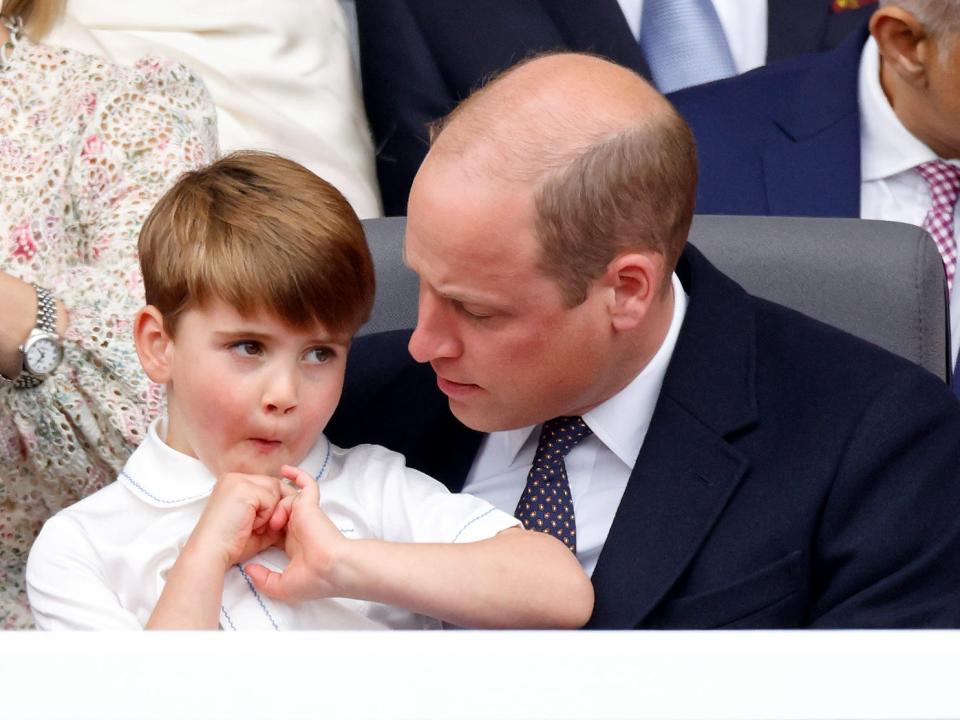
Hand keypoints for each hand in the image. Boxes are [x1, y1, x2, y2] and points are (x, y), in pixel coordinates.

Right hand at [183, 472, 286, 570]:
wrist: (211, 553)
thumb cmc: (229, 543)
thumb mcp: (255, 523)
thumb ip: (270, 511)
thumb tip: (289, 507)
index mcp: (233, 483)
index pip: (267, 485)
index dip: (274, 505)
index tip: (266, 523)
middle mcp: (233, 478)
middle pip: (274, 485)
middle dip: (276, 507)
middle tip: (260, 527)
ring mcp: (237, 481)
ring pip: (274, 490)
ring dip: (269, 512)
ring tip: (252, 526)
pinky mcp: (243, 488)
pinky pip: (271, 499)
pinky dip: (265, 516)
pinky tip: (250, 525)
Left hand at [244, 464, 347, 602]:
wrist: (328, 570)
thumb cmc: (312, 580)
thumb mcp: (279, 586)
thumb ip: (263, 579)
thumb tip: (249, 570)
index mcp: (291, 543)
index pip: (274, 528)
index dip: (261, 527)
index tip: (245, 530)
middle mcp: (297, 527)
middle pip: (277, 511)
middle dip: (264, 511)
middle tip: (250, 516)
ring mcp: (304, 515)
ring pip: (285, 500)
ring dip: (274, 507)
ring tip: (272, 523)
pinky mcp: (310, 506)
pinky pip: (306, 485)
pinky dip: (298, 475)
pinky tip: (285, 471)